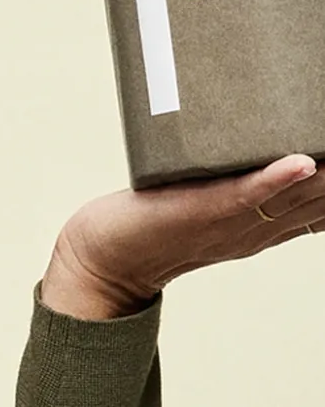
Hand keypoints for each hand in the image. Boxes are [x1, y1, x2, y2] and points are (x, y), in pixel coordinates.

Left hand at [41, 153, 324, 319]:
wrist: (105, 258)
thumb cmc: (156, 223)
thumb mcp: (218, 202)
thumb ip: (251, 180)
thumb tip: (277, 148)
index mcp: (272, 223)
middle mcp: (263, 225)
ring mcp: (235, 220)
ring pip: (297, 195)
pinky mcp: (200, 211)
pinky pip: (243, 195)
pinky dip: (272, 178)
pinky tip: (301, 162)